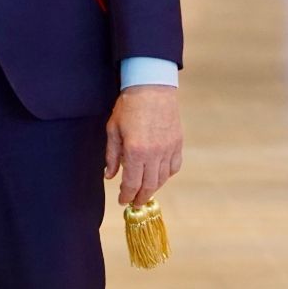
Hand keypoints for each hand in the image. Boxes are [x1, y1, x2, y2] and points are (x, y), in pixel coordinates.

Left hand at [104, 85, 182, 207]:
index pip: (131, 184)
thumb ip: (112, 155)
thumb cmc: (129, 106)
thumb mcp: (113, 129)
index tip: (122, 200)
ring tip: (145, 190)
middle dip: (140, 197)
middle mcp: (154, 154)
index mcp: (135, 151)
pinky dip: (167, 175)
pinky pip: (174, 166)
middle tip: (134, 202)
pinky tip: (159, 174)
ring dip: (153, 188)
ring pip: (162, 178)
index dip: (126, 196)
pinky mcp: (177, 143)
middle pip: (149, 186)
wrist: (151, 86)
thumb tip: (110, 175)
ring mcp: (168, 149)